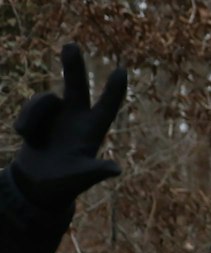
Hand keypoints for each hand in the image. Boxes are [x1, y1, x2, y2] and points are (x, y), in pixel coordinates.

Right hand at [10, 44, 126, 209]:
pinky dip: (26, 122)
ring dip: (33, 114)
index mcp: (92, 132)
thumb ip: (95, 172)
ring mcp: (58, 117)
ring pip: (45, 100)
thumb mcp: (80, 178)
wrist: (37, 188)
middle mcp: (77, 119)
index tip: (122, 70)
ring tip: (28, 137)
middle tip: (71, 45)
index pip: (107, 107)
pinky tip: (27, 139)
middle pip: (77, 87)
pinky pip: (30, 110)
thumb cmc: (64, 186)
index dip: (114, 90)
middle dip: (74, 67)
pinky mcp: (38, 119)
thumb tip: (116, 170)